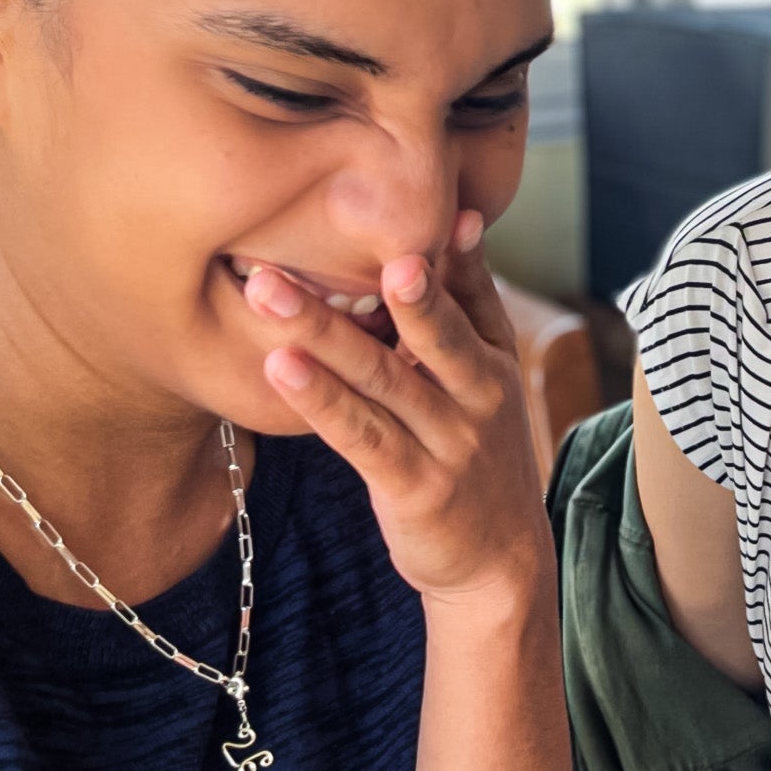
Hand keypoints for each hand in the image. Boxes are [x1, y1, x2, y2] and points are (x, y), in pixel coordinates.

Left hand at [245, 210, 549, 607]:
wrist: (499, 560)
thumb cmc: (477, 453)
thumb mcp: (488, 381)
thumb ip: (467, 308)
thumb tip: (459, 221)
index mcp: (493, 362)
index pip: (476, 297)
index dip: (459, 256)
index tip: (442, 211)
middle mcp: (478, 395)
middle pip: (430, 332)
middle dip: (401, 288)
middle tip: (360, 241)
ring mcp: (447, 442)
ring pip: (383, 379)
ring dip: (326, 334)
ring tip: (271, 293)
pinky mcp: (413, 486)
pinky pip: (361, 437)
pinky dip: (321, 401)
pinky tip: (281, 369)